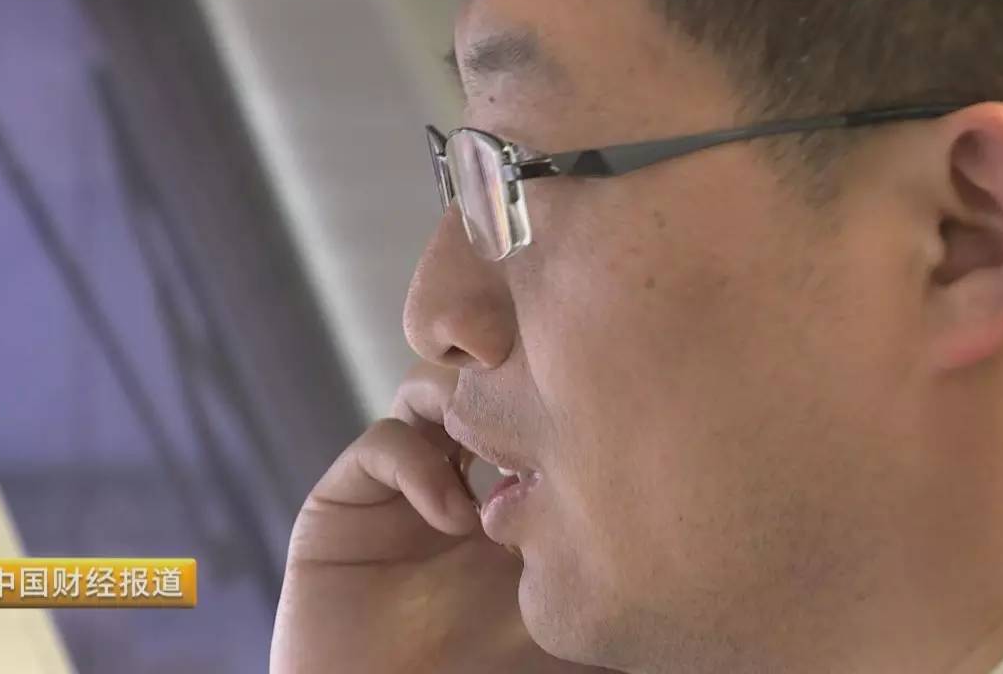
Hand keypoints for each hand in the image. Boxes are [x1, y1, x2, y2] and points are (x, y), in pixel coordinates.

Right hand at [271, 362, 611, 673]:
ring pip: (429, 392)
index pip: (534, 415)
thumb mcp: (567, 616)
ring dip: (463, 408)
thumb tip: (658, 522)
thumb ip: (600, 565)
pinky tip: (451, 517)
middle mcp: (457, 486)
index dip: (563, 404)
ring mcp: (400, 490)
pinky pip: (382, 440)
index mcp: (511, 505)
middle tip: (544, 416)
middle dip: (511, 386)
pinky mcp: (345, 502)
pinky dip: (417, 462)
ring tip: (497, 459)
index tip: (597, 426)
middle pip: (482, 386)